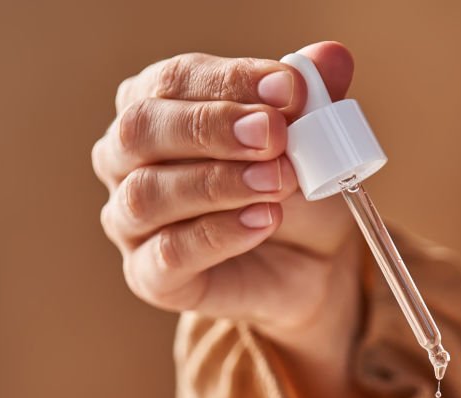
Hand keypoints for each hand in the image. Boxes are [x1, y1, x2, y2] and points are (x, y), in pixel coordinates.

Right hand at [93, 44, 383, 397]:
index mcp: (158, 107)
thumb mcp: (312, 140)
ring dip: (219, 183)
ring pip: (147, 194)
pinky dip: (219, 235)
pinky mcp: (150, 276)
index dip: (231, 81)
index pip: (174, 80)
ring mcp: (131, 221)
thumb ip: (314, 97)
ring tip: (279, 182)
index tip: (290, 89)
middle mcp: (128, 160)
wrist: (313, 265)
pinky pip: (169, 254)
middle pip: (140, 130)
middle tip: (275, 136)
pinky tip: (263, 222)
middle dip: (212, 127)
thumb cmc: (296, 191)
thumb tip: (332, 57)